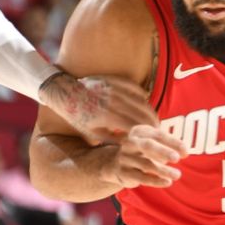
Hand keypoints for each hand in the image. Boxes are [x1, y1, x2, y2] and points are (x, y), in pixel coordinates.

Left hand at [39, 72, 159, 141]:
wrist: (66, 93)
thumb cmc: (78, 116)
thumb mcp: (92, 133)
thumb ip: (112, 138)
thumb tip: (130, 144)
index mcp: (107, 116)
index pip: (136, 126)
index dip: (147, 133)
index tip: (154, 139)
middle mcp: (114, 101)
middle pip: (143, 113)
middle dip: (153, 122)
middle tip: (158, 130)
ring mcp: (115, 89)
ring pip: (142, 101)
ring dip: (150, 111)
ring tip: (153, 119)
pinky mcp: (115, 80)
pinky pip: (135, 88)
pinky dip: (143, 96)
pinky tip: (146, 103)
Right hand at [100, 124, 187, 188]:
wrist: (115, 163)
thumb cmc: (142, 150)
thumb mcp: (153, 143)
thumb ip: (169, 145)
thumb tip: (185, 152)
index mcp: (139, 131)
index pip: (158, 135)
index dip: (173, 142)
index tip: (186, 152)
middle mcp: (130, 143)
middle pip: (148, 145)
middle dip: (163, 151)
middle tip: (177, 158)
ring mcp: (124, 158)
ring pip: (146, 164)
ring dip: (164, 170)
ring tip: (177, 174)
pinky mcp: (124, 172)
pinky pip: (141, 177)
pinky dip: (156, 180)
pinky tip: (167, 182)